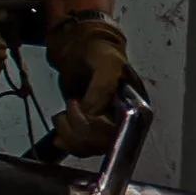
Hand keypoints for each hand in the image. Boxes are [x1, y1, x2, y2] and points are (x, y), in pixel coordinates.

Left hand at [44, 7, 135, 154]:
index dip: (95, 126)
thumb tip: (94, 113)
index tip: (77, 105)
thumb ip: (103, 85)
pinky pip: (82, 149)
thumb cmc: (98, 50)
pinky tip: (59, 132)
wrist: (83, 45)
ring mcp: (107, 126)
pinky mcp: (91, 129)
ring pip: (91, 149)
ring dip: (71, 137)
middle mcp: (124, 120)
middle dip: (79, 131)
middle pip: (103, 144)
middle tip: (68, 108)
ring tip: (62, 116)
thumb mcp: (105, 62)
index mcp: (136, 106)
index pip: (118, 132)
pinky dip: (68, 143)